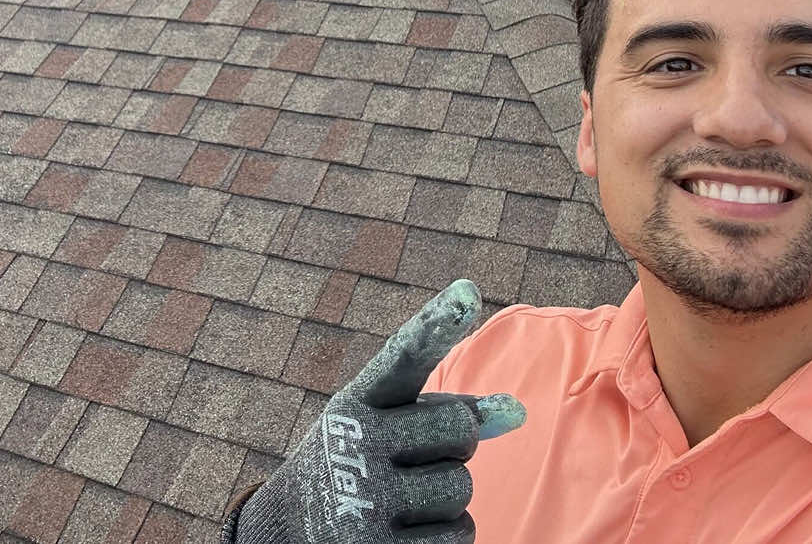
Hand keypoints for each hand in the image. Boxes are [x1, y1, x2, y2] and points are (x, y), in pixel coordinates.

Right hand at [226, 280, 523, 543]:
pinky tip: (404, 533)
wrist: (294, 529)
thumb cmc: (361, 461)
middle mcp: (355, 443)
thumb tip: (517, 412)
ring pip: (462, 487)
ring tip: (401, 500)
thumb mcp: (385, 424)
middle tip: (416, 457)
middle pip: (461, 430)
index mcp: (357, 401)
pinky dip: (443, 537)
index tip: (469, 292)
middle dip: (454, 447)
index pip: (403, 356)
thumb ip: (444, 410)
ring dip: (446, 498)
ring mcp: (365, 500)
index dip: (438, 323)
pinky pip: (458, 535)